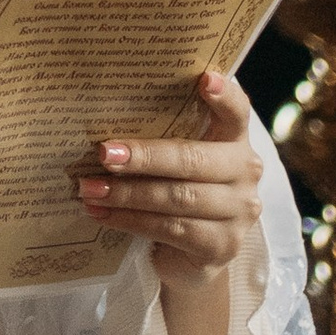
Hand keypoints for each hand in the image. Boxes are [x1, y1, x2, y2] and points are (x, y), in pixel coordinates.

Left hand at [76, 73, 261, 284]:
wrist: (191, 256)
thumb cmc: (176, 190)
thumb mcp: (174, 160)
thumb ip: (161, 137)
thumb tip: (101, 118)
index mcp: (235, 140)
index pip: (237, 111)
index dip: (224, 95)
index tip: (205, 79)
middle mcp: (245, 172)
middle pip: (192, 159)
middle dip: (144, 156)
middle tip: (103, 152)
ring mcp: (239, 212)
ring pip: (177, 197)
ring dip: (127, 193)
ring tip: (90, 188)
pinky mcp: (221, 246)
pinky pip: (170, 228)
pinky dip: (130, 220)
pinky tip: (103, 214)